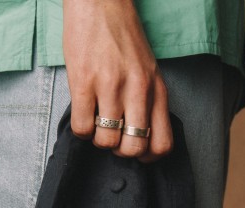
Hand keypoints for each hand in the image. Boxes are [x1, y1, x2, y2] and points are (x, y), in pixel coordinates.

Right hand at [63, 0, 172, 161]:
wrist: (101, 1)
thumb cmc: (123, 37)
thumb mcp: (149, 70)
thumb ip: (149, 101)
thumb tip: (140, 135)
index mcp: (157, 89)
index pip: (162, 143)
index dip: (148, 156)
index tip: (136, 150)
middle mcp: (138, 90)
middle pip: (133, 148)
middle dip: (120, 151)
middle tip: (113, 138)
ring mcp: (111, 86)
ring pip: (107, 141)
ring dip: (99, 140)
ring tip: (96, 124)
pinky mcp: (84, 82)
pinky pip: (83, 128)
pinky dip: (81, 131)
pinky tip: (83, 116)